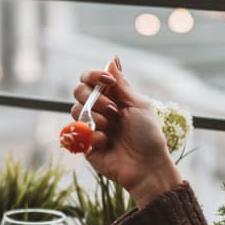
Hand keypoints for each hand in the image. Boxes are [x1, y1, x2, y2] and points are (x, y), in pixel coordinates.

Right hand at [72, 57, 181, 206]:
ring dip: (96, 118)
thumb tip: (112, 59)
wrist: (146, 165)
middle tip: (114, 111)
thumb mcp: (138, 104)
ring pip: (76, 110)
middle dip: (95, 99)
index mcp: (112, 96)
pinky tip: (107, 144)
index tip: (108, 82)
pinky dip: (95, 136)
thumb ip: (121, 84)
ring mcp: (90, 126)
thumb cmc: (148, 135)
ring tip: (111, 129)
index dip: (94, 76)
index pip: (90, 78)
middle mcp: (98, 109)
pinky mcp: (84, 143)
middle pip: (78, 91)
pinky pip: (78, 132)